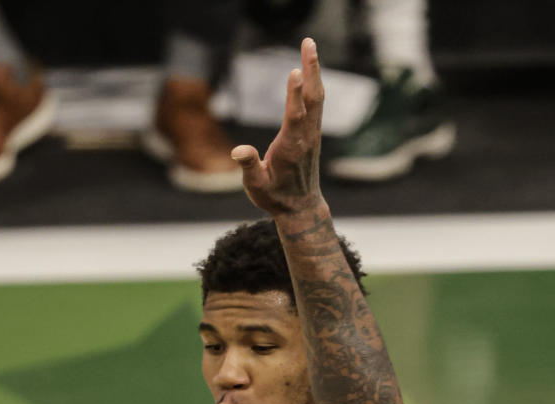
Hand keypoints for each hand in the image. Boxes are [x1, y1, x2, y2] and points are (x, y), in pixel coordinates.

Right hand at [231, 36, 324, 215]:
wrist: (301, 209)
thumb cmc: (275, 198)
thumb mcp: (257, 187)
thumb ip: (249, 167)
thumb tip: (238, 151)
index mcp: (291, 148)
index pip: (295, 117)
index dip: (295, 95)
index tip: (295, 71)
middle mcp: (305, 137)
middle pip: (312, 99)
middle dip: (311, 70)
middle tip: (309, 43)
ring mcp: (312, 134)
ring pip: (317, 98)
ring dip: (314, 71)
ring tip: (309, 46)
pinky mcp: (313, 133)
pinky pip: (316, 103)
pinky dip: (314, 83)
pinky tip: (311, 69)